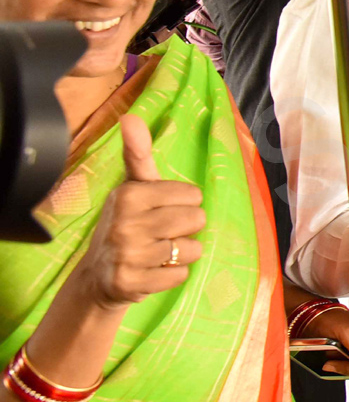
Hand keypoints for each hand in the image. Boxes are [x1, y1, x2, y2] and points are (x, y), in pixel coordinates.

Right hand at [74, 115, 205, 309]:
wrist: (98, 276)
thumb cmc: (127, 223)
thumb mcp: (132, 187)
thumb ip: (138, 153)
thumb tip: (130, 118)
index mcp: (129, 194)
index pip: (193, 194)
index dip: (185, 203)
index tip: (162, 209)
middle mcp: (126, 223)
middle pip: (196, 220)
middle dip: (187, 228)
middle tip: (163, 232)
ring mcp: (127, 255)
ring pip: (191, 249)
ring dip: (181, 253)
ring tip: (158, 252)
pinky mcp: (131, 283)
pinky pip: (180, 275)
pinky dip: (173, 275)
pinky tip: (153, 271)